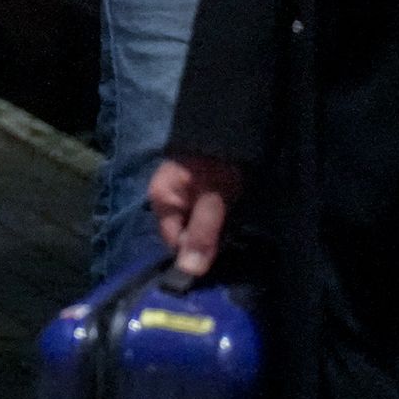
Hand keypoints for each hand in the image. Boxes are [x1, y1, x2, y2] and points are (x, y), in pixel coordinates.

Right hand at [149, 151, 241, 278]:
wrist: (229, 126)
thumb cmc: (218, 162)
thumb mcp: (212, 199)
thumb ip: (202, 234)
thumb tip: (189, 273)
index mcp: (161, 201)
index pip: (173, 243)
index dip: (195, 254)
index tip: (219, 262)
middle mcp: (167, 200)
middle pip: (184, 234)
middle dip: (205, 245)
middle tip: (232, 249)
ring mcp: (184, 195)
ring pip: (196, 226)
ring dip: (215, 233)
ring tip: (236, 236)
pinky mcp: (201, 191)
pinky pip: (205, 216)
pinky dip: (219, 222)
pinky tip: (234, 223)